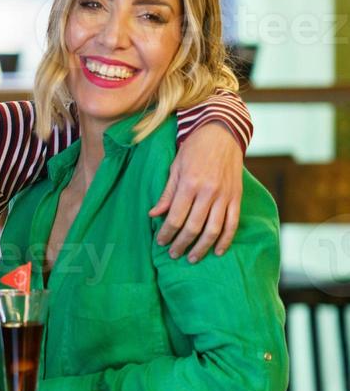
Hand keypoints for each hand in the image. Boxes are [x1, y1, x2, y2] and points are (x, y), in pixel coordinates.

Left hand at [150, 124, 242, 262]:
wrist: (222, 132)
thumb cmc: (194, 149)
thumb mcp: (174, 168)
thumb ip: (166, 193)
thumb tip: (153, 215)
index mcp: (190, 184)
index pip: (175, 217)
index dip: (166, 233)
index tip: (160, 242)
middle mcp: (209, 192)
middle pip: (193, 227)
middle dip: (181, 244)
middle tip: (173, 254)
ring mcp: (225, 195)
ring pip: (214, 229)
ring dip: (202, 247)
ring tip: (192, 258)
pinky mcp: (237, 196)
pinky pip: (233, 223)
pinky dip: (226, 239)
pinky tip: (218, 251)